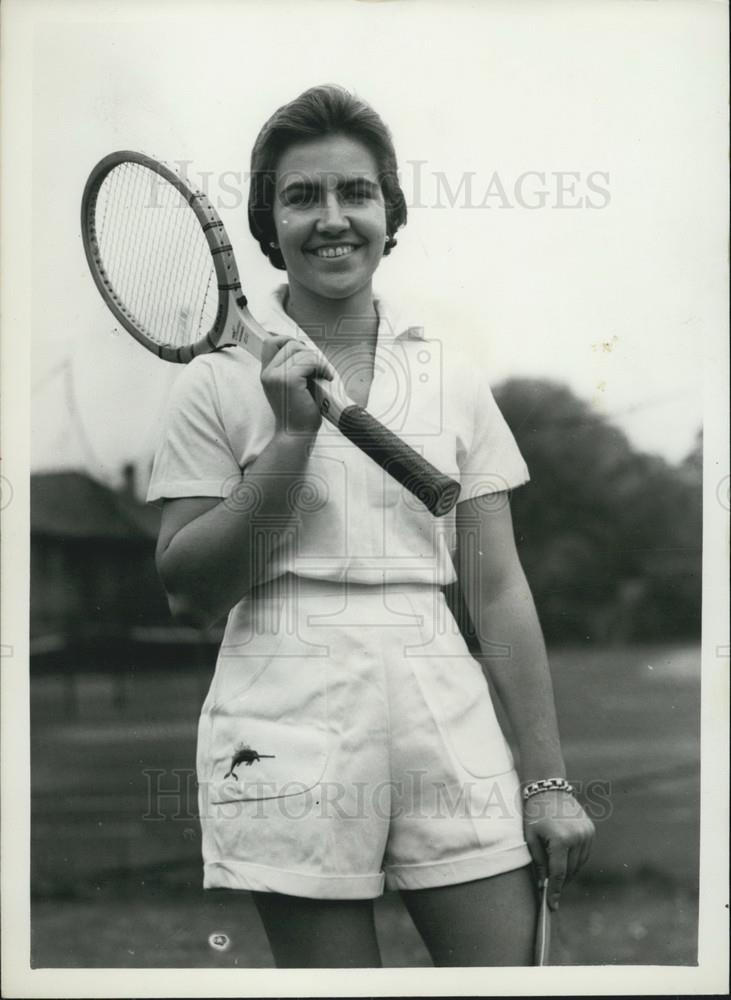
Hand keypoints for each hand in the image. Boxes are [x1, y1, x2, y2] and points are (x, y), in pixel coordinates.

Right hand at [260, 335, 334, 435]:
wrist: (296, 434)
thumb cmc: (299, 413)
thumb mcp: (291, 387)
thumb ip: (292, 368)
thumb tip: (306, 350)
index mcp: (267, 372)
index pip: (271, 341)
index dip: (288, 340)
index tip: (304, 352)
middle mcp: (268, 372)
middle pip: (289, 342)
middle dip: (307, 352)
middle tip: (317, 369)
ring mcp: (276, 375)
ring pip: (301, 351)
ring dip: (317, 361)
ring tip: (323, 375)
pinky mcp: (288, 380)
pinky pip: (308, 361)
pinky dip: (321, 367)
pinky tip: (325, 378)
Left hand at [523, 791, 594, 910]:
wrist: (548, 788)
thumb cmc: (534, 813)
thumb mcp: (530, 838)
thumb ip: (538, 862)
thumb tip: (544, 885)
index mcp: (561, 839)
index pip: (558, 873)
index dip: (554, 891)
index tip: (552, 906)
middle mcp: (577, 837)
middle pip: (570, 870)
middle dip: (561, 883)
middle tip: (551, 893)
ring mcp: (586, 834)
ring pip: (579, 864)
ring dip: (569, 872)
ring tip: (557, 877)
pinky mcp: (590, 830)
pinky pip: (584, 853)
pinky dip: (575, 860)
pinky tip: (565, 861)